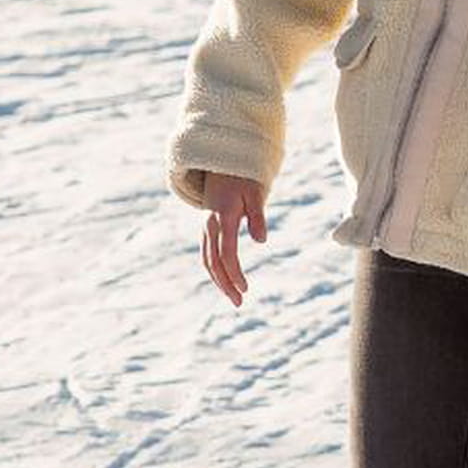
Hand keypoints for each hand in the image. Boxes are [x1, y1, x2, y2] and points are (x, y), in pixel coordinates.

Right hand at [201, 172, 266, 307]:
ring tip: (233, 297)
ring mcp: (205, 228)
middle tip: (239, 302)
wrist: (221, 164)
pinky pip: (207, 254)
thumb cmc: (243, 178)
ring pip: (207, 260)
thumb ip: (258, 217)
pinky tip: (225, 281)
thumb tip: (261, 241)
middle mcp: (210, 225)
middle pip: (213, 262)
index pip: (227, 253)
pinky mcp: (206, 229)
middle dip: (225, 284)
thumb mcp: (255, 193)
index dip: (235, 273)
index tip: (246, 288)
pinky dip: (215, 270)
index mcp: (223, 218)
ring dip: (219, 281)